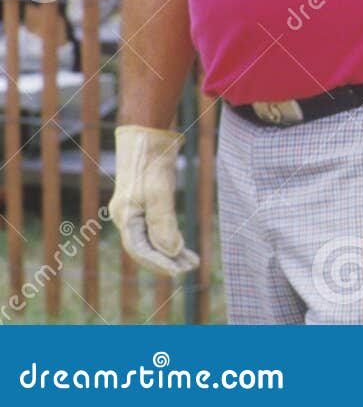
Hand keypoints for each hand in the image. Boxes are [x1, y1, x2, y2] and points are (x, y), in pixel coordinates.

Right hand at [109, 125, 199, 276]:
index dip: (160, 264)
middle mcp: (127, 217)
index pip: (141, 251)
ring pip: (151, 240)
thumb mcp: (159, 192)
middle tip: (192, 268)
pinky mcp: (144, 203)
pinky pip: (154, 229)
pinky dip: (169, 238)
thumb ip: (163, 223)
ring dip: (170, 252)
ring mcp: (135, 211)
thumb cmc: (152, 162)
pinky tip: (182, 245)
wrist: (148, 135)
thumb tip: (170, 252)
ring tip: (193, 261)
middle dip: (168, 261)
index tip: (180, 271)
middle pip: (145, 249)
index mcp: (126, 217)